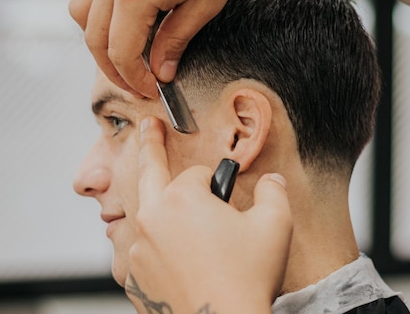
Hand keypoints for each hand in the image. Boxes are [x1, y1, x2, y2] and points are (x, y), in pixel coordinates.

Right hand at [69, 0, 283, 97]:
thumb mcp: (204, 4)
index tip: (152, 89)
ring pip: (81, 15)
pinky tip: (120, 18)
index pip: (121, 54)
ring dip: (98, 41)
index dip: (135, 79)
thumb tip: (160, 70)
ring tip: (125, 54)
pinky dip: (96, 12)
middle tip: (137, 83)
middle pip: (94, 40)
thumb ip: (176, 41)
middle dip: (114, 69)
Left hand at [126, 117, 292, 313]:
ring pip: (142, 215)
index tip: (225, 199)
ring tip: (158, 203)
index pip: (197, 174)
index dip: (216, 184)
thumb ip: (274, 191)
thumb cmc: (246, 280)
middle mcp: (152, 218)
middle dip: (150, 145)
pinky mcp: (133, 277)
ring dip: (153, 207)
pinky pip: (136, 251)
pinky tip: (163, 252)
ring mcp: (138, 249)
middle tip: (148, 128)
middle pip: (149, 172)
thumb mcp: (275, 225)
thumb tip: (273, 181)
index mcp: (182, 198)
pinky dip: (147, 246)